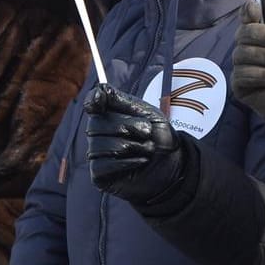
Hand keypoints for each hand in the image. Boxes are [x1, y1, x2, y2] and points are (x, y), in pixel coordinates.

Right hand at [84, 84, 187, 205]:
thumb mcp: (146, 113)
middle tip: (147, 132)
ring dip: (132, 146)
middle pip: (97, 123)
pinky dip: (127, 162)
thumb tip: (99, 88)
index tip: (100, 99)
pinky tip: (140, 161)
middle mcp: (98, 134)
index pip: (92, 103)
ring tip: (147, 149)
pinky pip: (103, 164)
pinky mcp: (99, 175)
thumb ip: (122, 101)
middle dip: (128, 126)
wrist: (173, 164)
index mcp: (108, 115)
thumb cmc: (159, 137)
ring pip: (101, 145)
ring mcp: (96, 154)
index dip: (93, 100)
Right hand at [232, 0, 264, 144]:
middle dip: (262, 34)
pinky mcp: (242, 87)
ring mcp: (245, 68)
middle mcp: (251, 49)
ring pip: (240, 53)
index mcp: (264, 35)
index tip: (254, 9)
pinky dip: (260, 74)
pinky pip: (240, 74)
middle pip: (242, 33)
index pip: (246, 17)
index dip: (248, 11)